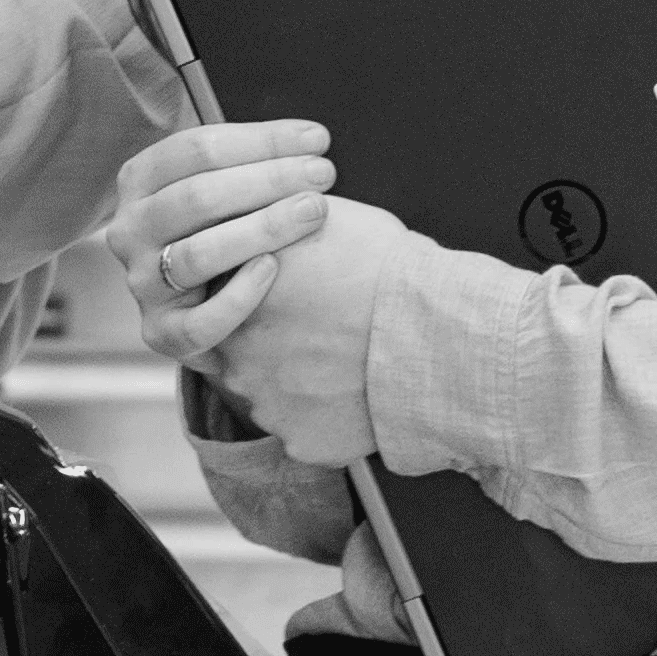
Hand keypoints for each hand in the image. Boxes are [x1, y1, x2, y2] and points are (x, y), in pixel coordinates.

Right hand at [107, 119, 337, 370]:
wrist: (208, 301)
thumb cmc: (225, 227)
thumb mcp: (222, 185)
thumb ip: (251, 162)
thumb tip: (312, 140)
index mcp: (140, 181)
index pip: (196, 149)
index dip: (261, 140)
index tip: (318, 139)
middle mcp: (130, 230)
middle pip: (196, 197)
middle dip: (268, 179)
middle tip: (324, 174)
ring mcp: (142, 283)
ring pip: (196, 255)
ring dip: (262, 229)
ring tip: (314, 212)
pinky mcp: (161, 333)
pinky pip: (198, 323)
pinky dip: (238, 297)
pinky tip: (273, 270)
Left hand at [204, 198, 436, 470]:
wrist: (434, 331)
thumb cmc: (387, 268)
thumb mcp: (321, 219)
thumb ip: (275, 226)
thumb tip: (265, 213)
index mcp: (234, 296)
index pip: (223, 301)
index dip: (260, 299)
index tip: (293, 298)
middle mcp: (235, 355)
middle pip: (242, 352)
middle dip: (274, 344)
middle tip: (321, 331)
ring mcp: (266, 403)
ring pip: (271, 394)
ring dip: (298, 382)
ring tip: (347, 363)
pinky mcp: (300, 442)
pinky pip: (304, 431)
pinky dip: (326, 420)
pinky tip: (359, 396)